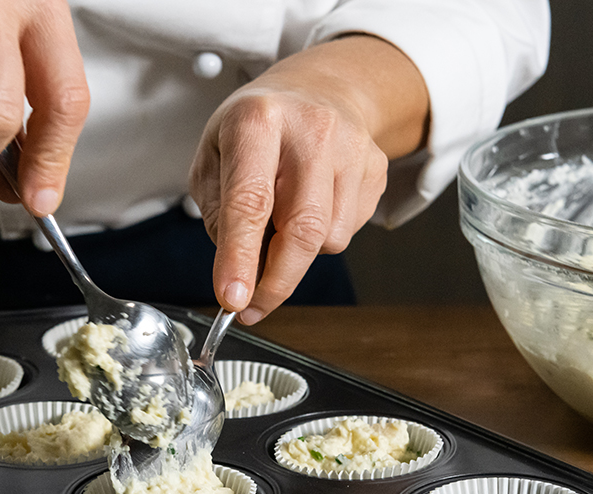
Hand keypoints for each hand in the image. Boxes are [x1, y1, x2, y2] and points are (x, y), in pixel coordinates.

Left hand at [188, 35, 426, 324]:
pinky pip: (349, 231)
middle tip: (252, 306)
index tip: (232, 299)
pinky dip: (323, 237)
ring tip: (282, 219)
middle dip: (276, 282)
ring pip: (329, 239)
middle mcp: (311, 130)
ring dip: (299, 253)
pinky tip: (312, 205)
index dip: (240, 258)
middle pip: (302, 230)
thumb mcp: (214, 156)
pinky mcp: (378, 167)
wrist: (322, 88)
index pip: (250, 202)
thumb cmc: (259, 127)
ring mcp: (352, 148)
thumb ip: (218, 214)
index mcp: (257, 121)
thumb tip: (241, 272)